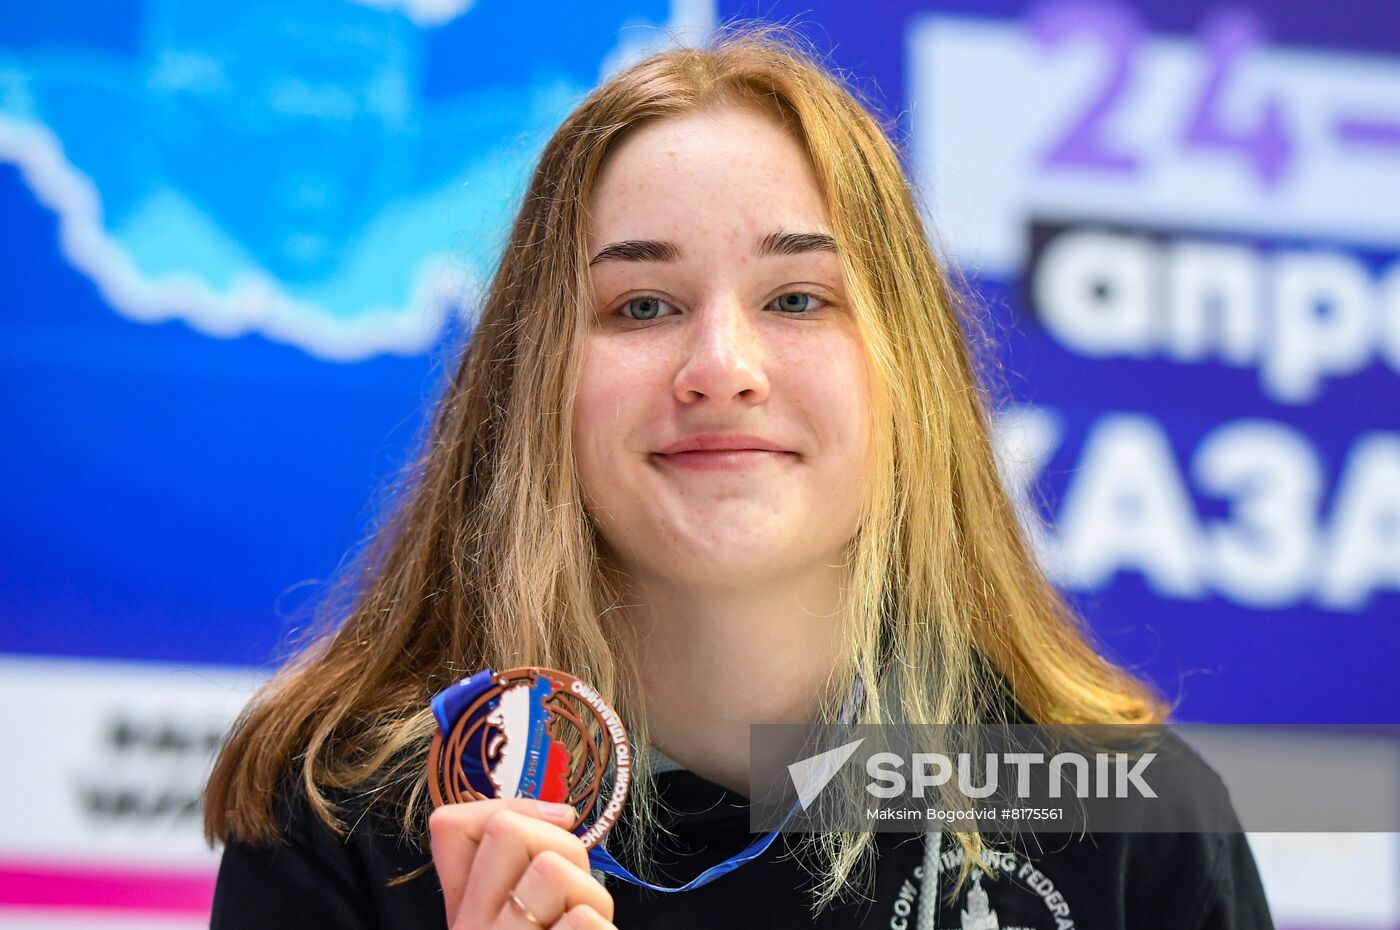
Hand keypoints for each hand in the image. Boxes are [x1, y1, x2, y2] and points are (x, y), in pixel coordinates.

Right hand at [429, 797, 616, 928]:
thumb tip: (559, 813)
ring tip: (584, 929)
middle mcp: (473, 929)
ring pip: (553, 868)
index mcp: (465, 910)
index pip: (449, 824)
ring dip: (591, 893)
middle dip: (563, 845)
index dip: (515, 807)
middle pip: (507, 830)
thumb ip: (527, 869)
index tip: (558, 823)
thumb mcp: (525, 915)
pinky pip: (584, 919)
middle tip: (573, 893)